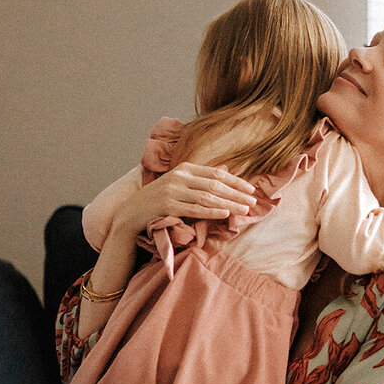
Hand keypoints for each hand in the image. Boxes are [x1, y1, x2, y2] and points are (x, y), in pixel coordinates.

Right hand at [114, 162, 256, 237]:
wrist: (131, 214)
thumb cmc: (159, 200)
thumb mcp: (181, 184)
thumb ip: (202, 178)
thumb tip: (226, 169)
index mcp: (185, 169)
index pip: (216, 174)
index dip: (236, 181)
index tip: (252, 190)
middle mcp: (179, 177)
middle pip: (215, 185)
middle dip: (236, 194)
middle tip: (253, 202)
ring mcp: (172, 191)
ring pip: (207, 197)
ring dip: (228, 203)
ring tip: (244, 210)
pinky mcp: (167, 205)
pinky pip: (194, 209)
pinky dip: (211, 211)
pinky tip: (224, 214)